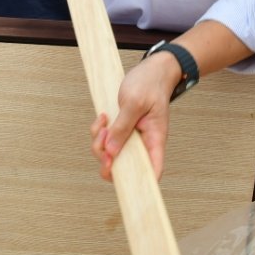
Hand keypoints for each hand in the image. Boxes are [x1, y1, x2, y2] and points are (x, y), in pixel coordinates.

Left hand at [90, 52, 178, 180]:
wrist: (151, 70)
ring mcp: (131, 138)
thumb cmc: (150, 84)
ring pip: (111, 155)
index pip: (153, 172)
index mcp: (155, 140)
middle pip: (124, 168)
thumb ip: (122, 127)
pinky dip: (99, 133)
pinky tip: (102, 118)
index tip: (125, 182)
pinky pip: (106, 141)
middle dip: (107, 159)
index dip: (141, 184)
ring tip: (103, 122)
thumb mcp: (134, 103)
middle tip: (103, 139)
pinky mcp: (121, 131)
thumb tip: (111, 152)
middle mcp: (143, 143)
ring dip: (100, 143)